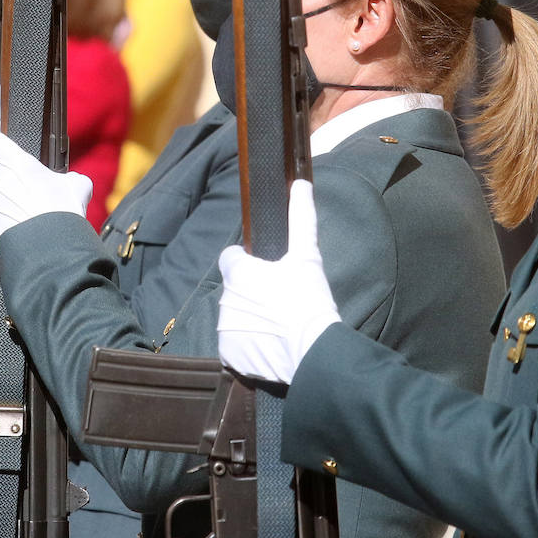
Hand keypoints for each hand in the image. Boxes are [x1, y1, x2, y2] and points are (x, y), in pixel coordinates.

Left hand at [0, 131, 92, 247]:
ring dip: (0, 203)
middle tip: (20, 192)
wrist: (53, 246)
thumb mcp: (78, 184)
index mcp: (17, 162)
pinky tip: (15, 227)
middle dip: (0, 181)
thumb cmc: (63, 212)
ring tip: (20, 214)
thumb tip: (69, 181)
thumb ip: (67, 176)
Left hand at [217, 180, 341, 383]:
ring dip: (250, 317)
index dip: (248, 263)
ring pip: (234, 316)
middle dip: (251, 292)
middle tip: (279, 300)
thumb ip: (301, 218)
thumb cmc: (309, 300)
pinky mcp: (229, 354)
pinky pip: (235, 344)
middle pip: (235, 289)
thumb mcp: (307, 256)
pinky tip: (270, 343)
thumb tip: (301, 183)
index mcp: (238, 272)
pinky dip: (248, 344)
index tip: (268, 273)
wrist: (312, 350)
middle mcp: (225, 299)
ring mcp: (225, 329)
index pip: (231, 258)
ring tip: (277, 323)